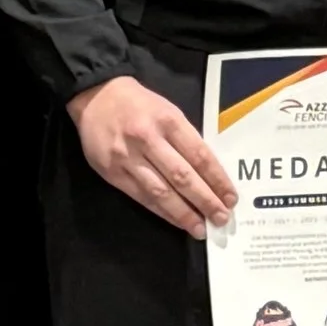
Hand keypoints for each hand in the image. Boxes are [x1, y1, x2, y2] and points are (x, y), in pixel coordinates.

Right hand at [69, 73, 236, 234]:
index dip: (217, 180)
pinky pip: (141, 197)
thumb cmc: (139, 104)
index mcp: (169, 121)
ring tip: (200, 228)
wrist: (96, 96)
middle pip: (182, 176)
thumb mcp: (168, 111)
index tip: (230, 198)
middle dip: (205, 201)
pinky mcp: (112, 172)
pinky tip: (175, 220)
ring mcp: (128, 158)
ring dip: (183, 213)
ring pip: (161, 192)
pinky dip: (161, 211)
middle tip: (221, 218)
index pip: (199, 155)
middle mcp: (149, 140)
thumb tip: (208, 173)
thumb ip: (185, 138)